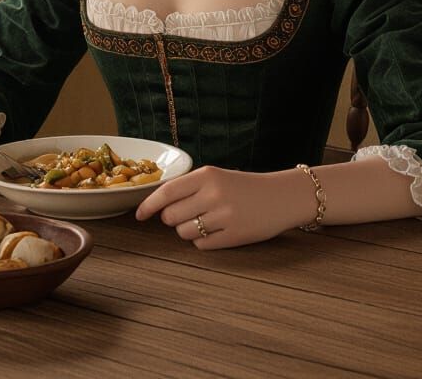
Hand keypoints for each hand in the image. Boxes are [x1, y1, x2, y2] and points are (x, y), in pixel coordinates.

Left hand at [135, 165, 298, 249]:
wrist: (282, 197)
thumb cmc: (244, 187)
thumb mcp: (217, 177)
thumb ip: (190, 188)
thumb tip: (159, 207)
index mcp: (207, 176)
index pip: (167, 192)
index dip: (148, 206)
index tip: (139, 216)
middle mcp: (214, 194)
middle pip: (171, 217)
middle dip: (173, 220)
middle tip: (189, 214)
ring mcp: (224, 216)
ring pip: (184, 233)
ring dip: (189, 231)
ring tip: (207, 222)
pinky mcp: (234, 236)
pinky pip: (202, 245)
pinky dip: (204, 241)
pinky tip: (219, 231)